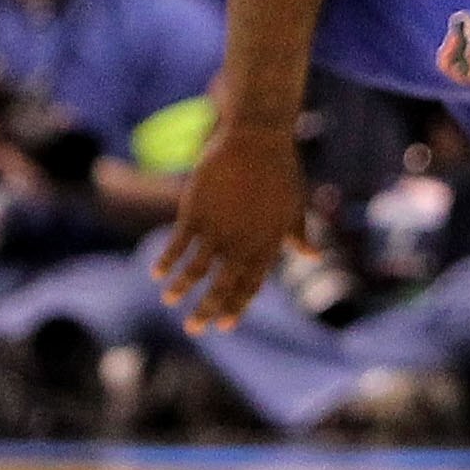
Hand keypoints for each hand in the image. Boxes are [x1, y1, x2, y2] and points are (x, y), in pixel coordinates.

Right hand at [149, 118, 305, 331]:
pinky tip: (157, 273)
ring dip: (181, 287)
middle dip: (206, 309)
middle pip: (221, 285)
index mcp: (268, 243)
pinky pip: (177, 245)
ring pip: (195, 269)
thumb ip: (299, 234)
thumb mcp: (295, 205)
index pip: (250, 284)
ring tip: (169, 301)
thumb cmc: (281, 170)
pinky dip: (167, 261)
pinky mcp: (195, 213)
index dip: (236, 305)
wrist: (257, 140)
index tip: (224, 324)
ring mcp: (217, 229)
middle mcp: (242, 243)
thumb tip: (312, 255)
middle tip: (193, 329)